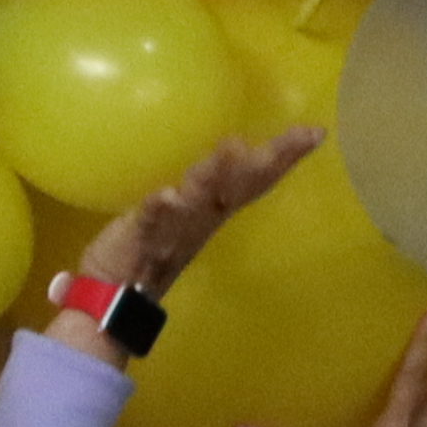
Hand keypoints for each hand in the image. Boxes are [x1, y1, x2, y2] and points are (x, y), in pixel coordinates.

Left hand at [67, 128, 316, 314]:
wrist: (111, 295)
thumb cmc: (145, 246)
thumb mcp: (177, 209)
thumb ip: (200, 182)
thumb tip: (231, 144)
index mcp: (211, 209)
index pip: (252, 178)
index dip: (283, 156)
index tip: (314, 132)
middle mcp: (200, 219)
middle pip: (238, 187)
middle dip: (268, 162)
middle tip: (298, 139)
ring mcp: (173, 230)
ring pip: (201, 200)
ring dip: (217, 177)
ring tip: (233, 150)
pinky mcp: (141, 239)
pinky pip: (152, 222)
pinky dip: (160, 209)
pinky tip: (167, 196)